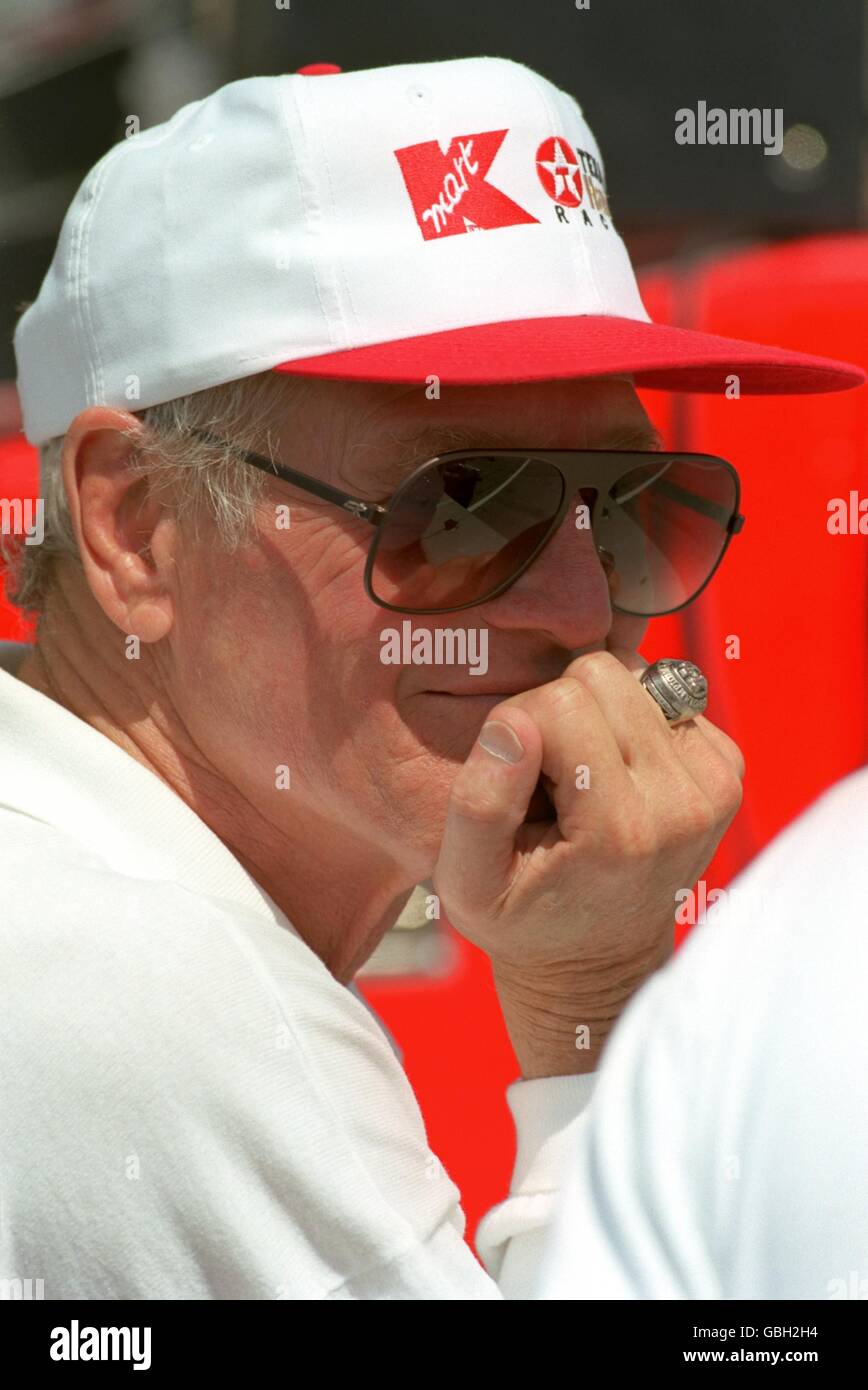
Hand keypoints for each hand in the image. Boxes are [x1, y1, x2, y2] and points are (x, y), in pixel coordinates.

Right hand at [432, 648, 743, 1074]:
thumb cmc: (523, 920)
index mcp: (619, 830)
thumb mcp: (467, 882)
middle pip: (604, 676)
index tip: (515, 779)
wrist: (598, 962)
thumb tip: (515, 721)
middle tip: (548, 778)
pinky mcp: (726, 771)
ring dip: (598, 715)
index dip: (519, 723)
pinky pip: (667, 695)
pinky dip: (632, 723)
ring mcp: (713, 786)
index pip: (559, 702)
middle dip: (561, 711)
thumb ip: (480, 802)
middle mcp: (681, 804)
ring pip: (637, 676)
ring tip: (581, 779)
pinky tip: (616, 775)